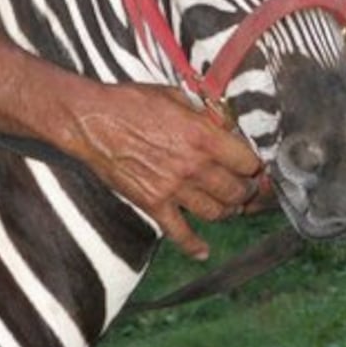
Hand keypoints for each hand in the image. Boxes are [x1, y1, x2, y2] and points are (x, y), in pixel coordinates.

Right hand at [70, 83, 262, 259]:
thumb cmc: (131, 103)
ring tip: (227, 207)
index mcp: (202, 136)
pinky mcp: (153, 204)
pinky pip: (180, 233)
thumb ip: (202, 114)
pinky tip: (203, 250)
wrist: (92, 121)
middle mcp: (193, 165)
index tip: (252, 165)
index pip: (246, 161)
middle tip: (244, 188)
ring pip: (215, 213)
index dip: (253, 164)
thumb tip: (222, 125)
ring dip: (226, 212)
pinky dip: (194, 246)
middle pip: (235, 191)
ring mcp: (173, 188)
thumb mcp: (174, 96)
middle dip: (245, 191)